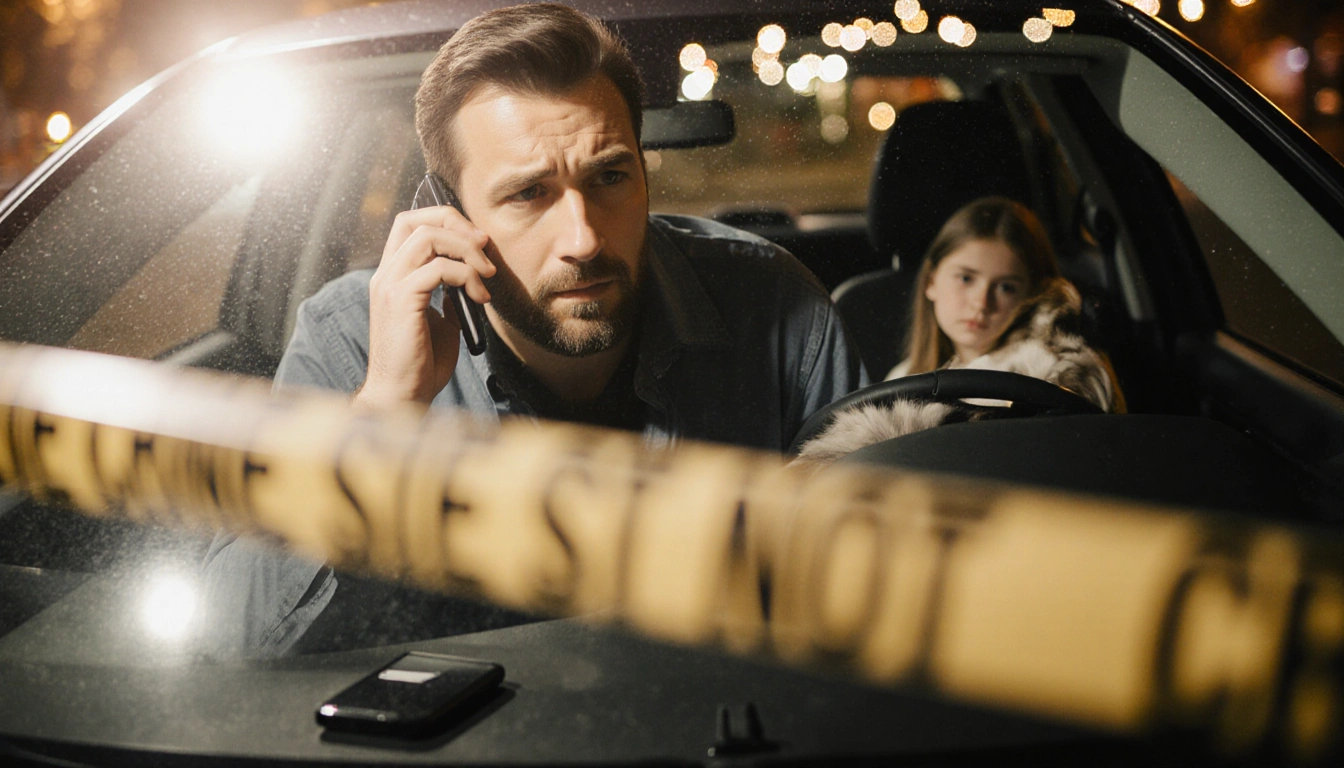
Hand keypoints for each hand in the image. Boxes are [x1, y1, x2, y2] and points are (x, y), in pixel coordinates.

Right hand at [355, 206, 494, 408]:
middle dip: (459, 226)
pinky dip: (467, 276)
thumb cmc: (421, 364)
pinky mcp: (401, 300)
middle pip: (418, 221)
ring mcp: (390, 285)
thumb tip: (467, 281)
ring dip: (466, 250)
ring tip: (487, 275)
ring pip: (428, 237)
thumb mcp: (441, 322)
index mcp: (392, 276)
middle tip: (487, 248)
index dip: (445, 220)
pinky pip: (439, 269)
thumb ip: (449, 297)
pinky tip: (479, 298)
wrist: (403, 395)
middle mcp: (386, 275)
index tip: (477, 241)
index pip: (410, 223)